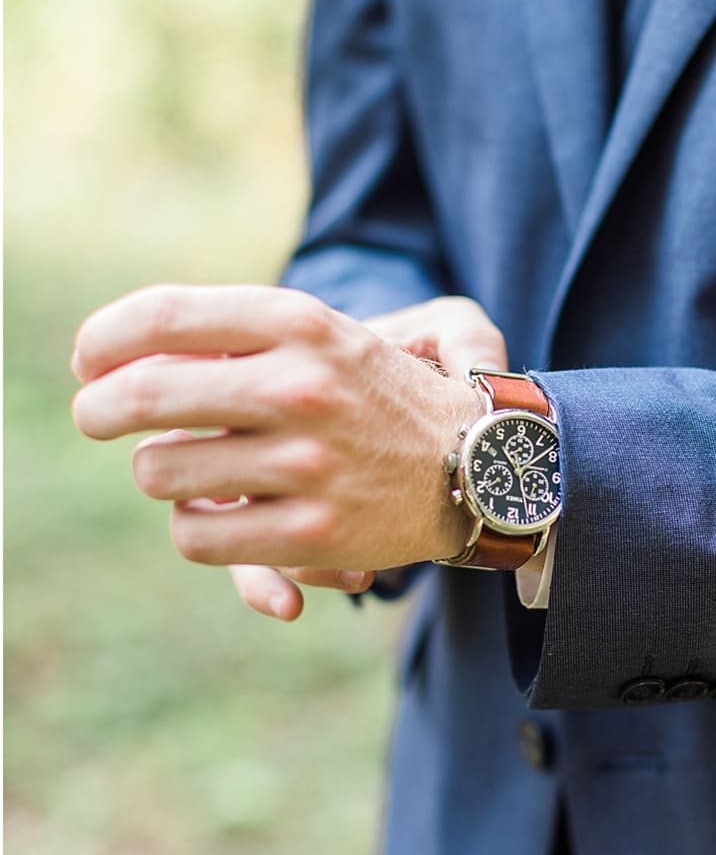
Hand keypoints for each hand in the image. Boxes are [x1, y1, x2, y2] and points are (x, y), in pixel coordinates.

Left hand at [72, 285, 488, 593]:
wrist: (487, 465)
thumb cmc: (385, 395)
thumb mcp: (326, 334)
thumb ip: (232, 332)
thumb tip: (124, 361)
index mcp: (302, 324)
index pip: (161, 317)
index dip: (104, 341)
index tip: (90, 362)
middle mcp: (302, 386)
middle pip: (140, 396)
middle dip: (100, 411)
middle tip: (100, 419)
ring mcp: (307, 463)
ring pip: (159, 472)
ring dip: (164, 473)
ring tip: (199, 470)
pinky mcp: (313, 531)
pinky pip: (196, 536)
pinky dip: (197, 530)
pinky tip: (226, 515)